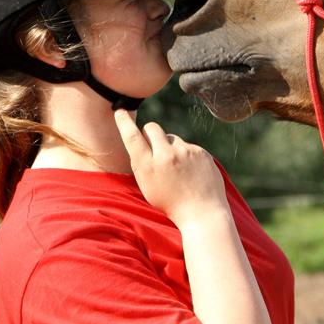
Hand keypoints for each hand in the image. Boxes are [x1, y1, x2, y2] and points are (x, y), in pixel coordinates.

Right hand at [114, 110, 228, 223]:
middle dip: (150, 133)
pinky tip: (191, 172)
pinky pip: (188, 146)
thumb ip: (143, 163)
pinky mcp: (201, 152)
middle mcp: (166, 156)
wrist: (202, 212)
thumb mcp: (148, 186)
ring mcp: (186, 152)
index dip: (124, 122)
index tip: (120, 111)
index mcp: (148, 167)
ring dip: (170, 147)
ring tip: (177, 169)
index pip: (133, 137)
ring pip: (171, 138)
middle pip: (152, 128)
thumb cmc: (171, 203)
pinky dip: (186, 155)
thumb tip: (143, 140)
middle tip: (153, 146)